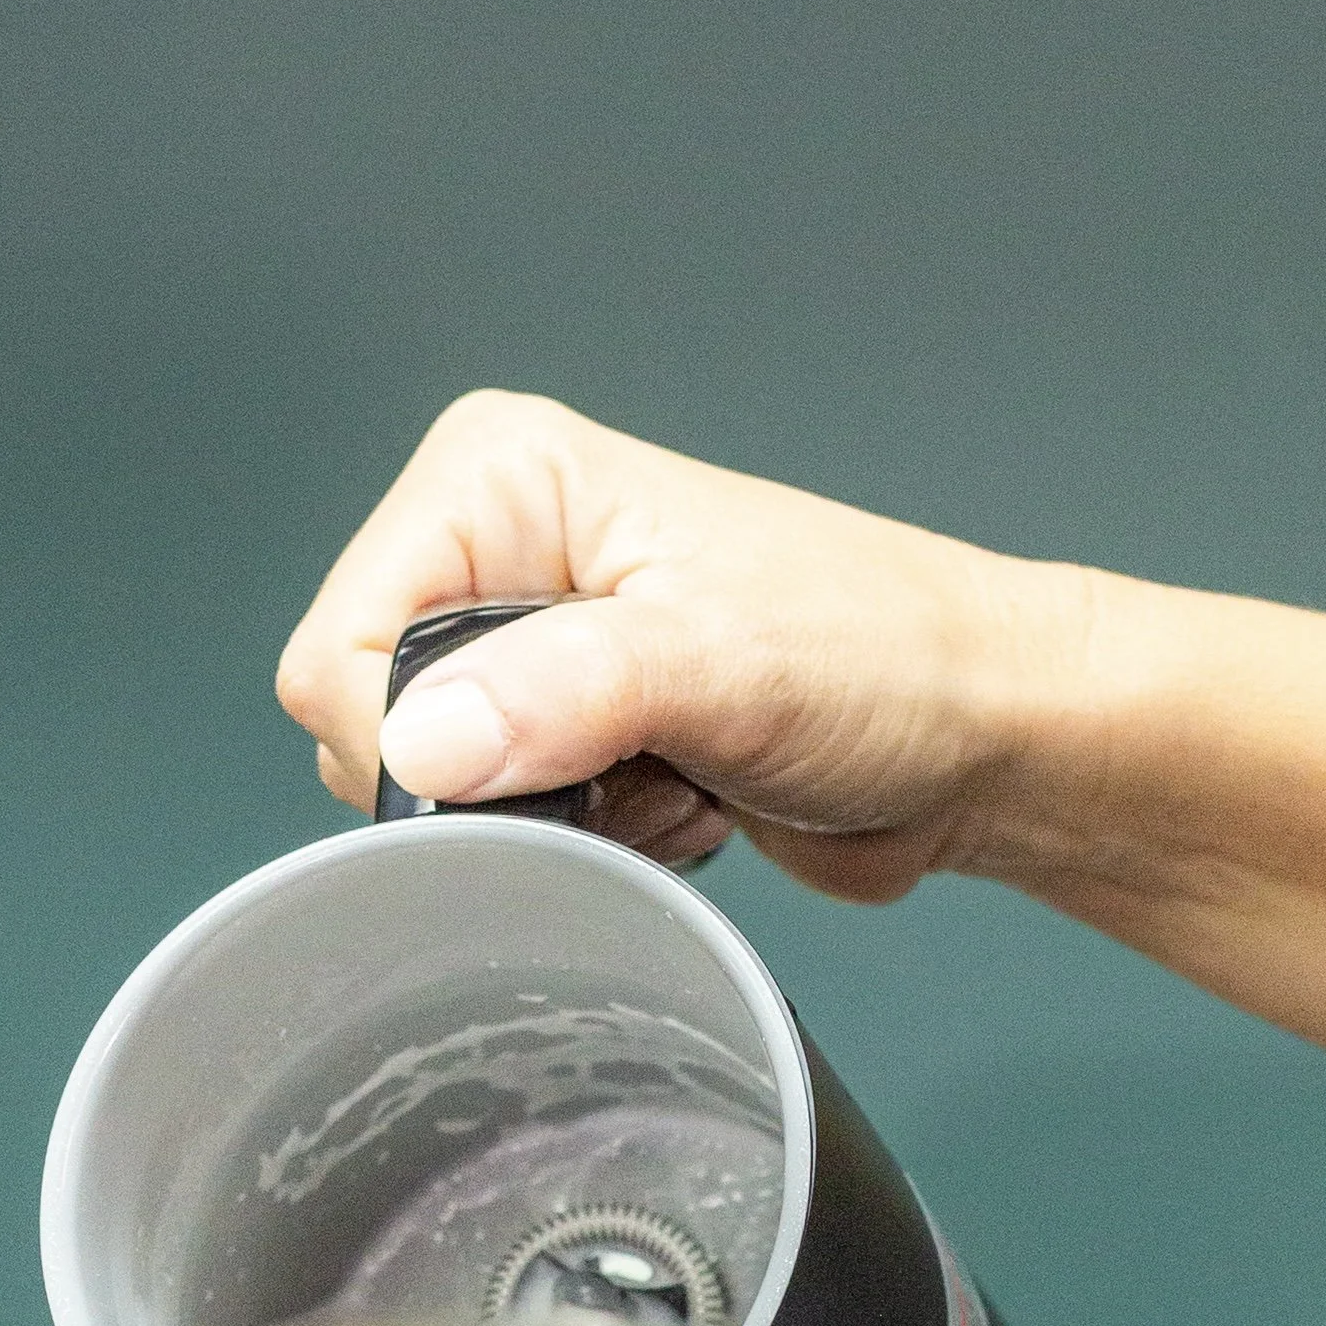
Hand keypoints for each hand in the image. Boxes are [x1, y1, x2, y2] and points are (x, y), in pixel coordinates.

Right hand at [275, 389, 1093, 902]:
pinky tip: (682, 802)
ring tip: (669, 776)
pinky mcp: (577, 734)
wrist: (984, 736)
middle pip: (378, 724)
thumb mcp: (718, 665)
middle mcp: (502, 552)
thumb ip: (560, 696)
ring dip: (558, 823)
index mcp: (501, 481)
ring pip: (444, 794)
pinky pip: (514, 831)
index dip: (409, 735)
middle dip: (499, 784)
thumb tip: (420, 747)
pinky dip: (596, 844)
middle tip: (627, 762)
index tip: (525, 767)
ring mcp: (537, 648)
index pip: (341, 640)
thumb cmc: (886, 658)